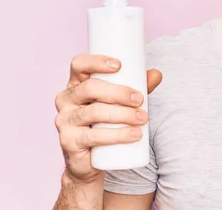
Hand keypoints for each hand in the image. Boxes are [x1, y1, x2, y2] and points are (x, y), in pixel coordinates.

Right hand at [54, 55, 161, 184]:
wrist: (91, 160)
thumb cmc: (106, 122)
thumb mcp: (122, 102)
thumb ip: (138, 87)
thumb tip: (157, 74)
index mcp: (76, 84)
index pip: (78, 65)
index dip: (96, 62)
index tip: (119, 66)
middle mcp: (65, 99)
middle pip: (90, 88)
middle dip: (118, 92)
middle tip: (139, 100)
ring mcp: (64, 121)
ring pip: (94, 112)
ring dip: (123, 114)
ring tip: (143, 118)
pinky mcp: (69, 141)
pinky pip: (93, 136)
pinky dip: (118, 135)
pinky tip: (134, 134)